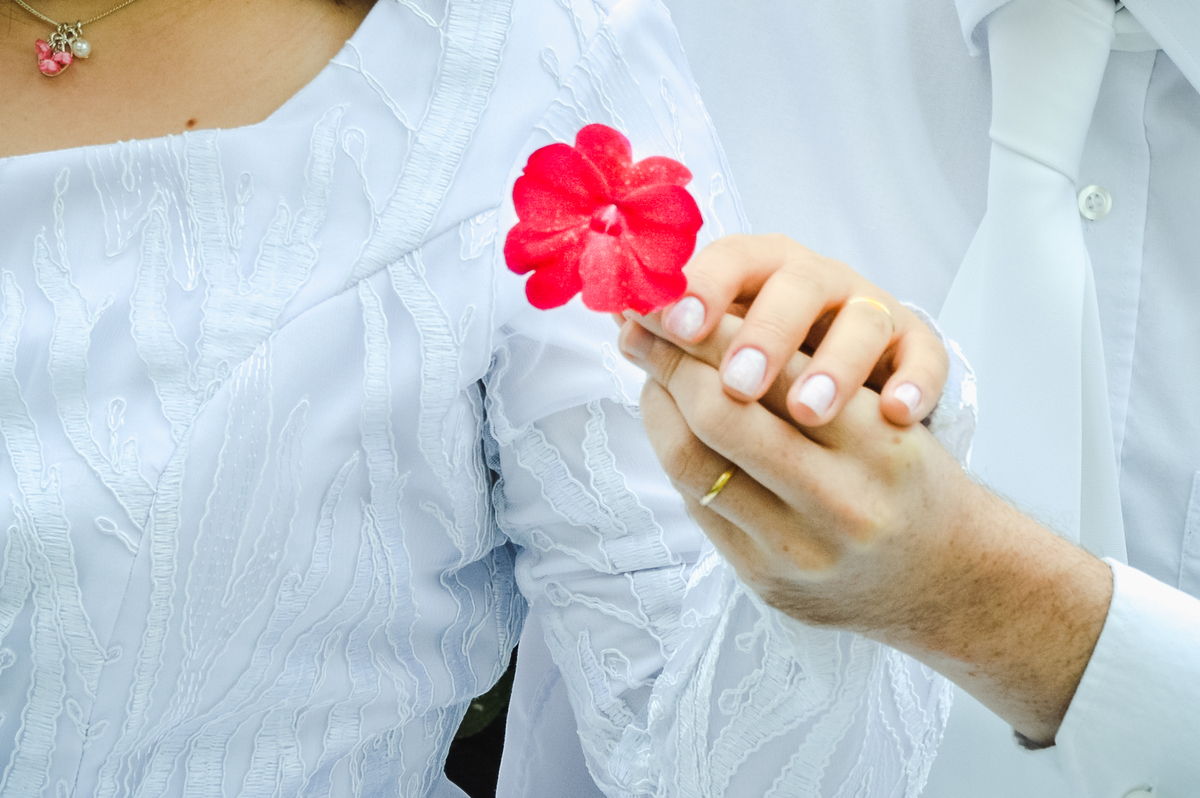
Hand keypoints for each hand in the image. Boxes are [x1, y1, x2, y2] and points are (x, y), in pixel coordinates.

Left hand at [619, 311, 1112, 744]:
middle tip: (643, 323)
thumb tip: (705, 315)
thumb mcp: (886, 411)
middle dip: (671, 359)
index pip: (771, 370)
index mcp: (879, 443)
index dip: (707, 329)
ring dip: (658, 404)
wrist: (948, 580)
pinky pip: (697, 507)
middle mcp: (843, 502)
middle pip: (722, 414)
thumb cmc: (908, 477)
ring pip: (695, 464)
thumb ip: (813, 364)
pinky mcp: (769, 584)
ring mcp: (802, 553)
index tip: (667, 297)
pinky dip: (672, 450)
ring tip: (647, 364)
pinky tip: (667, 418)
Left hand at [652, 234, 947, 425]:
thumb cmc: (770, 365)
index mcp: (759, 271)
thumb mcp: (725, 341)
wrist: (847, 398)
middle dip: (762, 336)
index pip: (730, 261)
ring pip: (862, 323)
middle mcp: (817, 283)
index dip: (701, 290)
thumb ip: (681, 331)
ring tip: (811, 410)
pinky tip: (896, 413)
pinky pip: (926, 358)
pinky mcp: (917, 349)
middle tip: (737, 385)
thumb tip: (617, 318)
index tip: (671, 328)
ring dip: (834, 364)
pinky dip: (916, 382)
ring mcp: (873, 313)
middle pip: (795, 289)